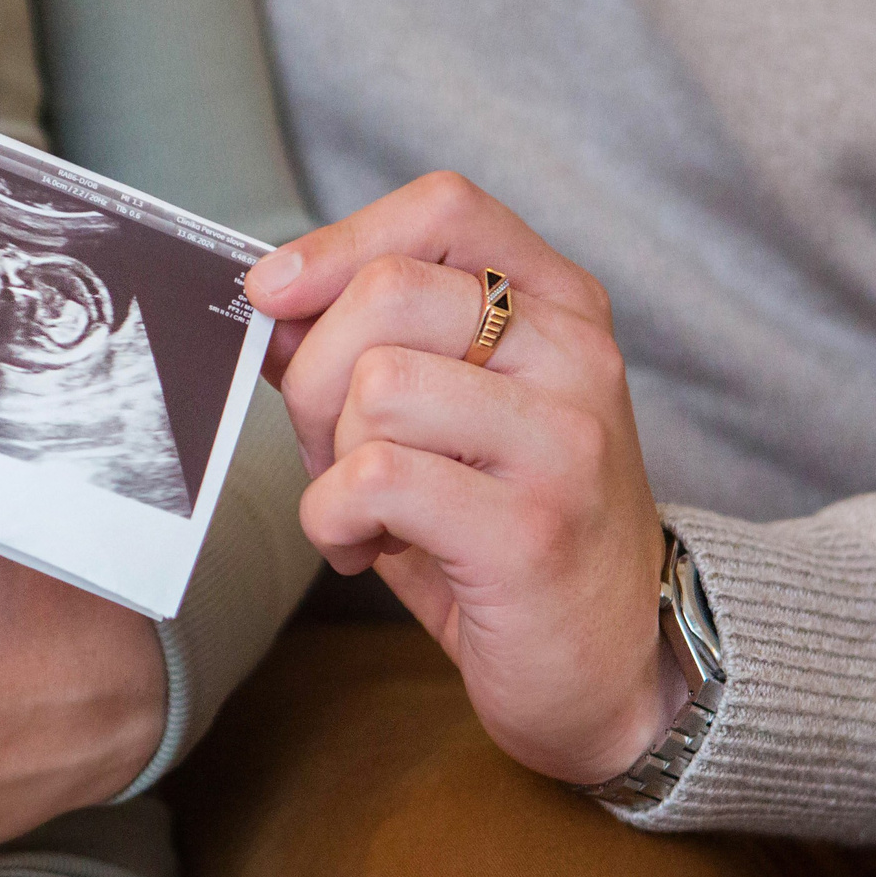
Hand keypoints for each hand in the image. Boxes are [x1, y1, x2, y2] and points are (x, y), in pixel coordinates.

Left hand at [245, 172, 678, 787]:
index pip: (446, 209)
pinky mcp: (530, 530)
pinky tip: (365, 549)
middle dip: (314, 377)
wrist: (608, 667)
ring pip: (376, 386)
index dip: (339, 242)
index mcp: (561, 307)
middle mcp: (577, 357)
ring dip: (329, 458)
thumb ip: (368, 344)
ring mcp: (565, 441)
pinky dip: (334, 518)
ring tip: (365, 507)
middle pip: (386, 294)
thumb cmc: (506, 530)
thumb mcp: (448, 415)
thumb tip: (267, 299)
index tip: (272, 295)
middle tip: (329, 450)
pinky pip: (375, 478)